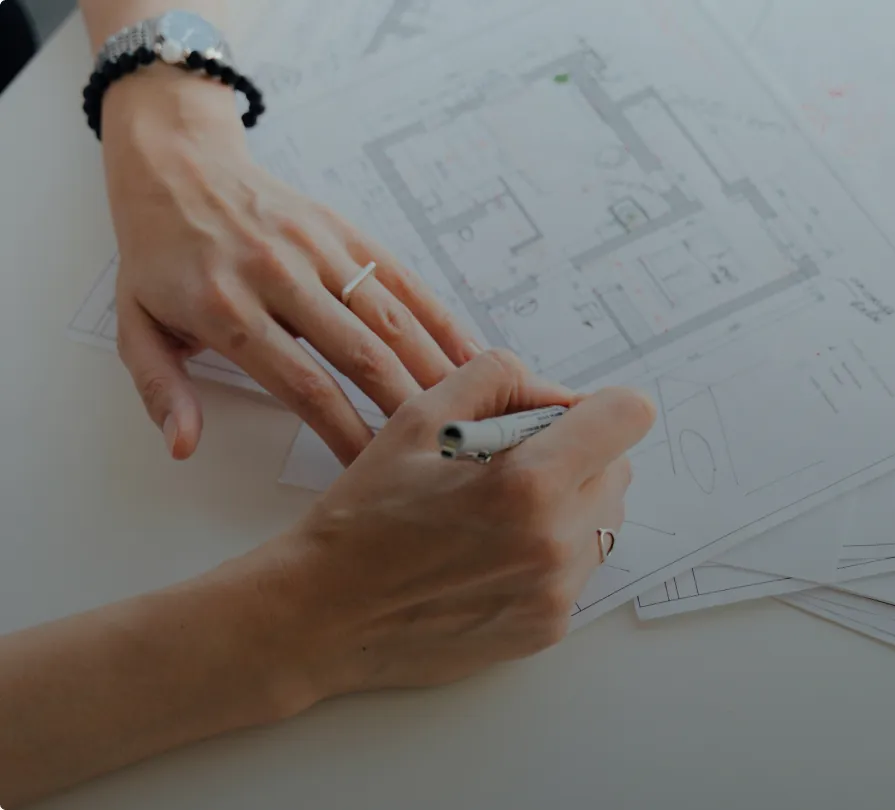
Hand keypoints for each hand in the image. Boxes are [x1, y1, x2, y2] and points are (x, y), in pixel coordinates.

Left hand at [101, 66, 480, 463]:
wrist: (177, 167)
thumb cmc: (159, 258)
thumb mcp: (134, 326)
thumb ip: (162, 389)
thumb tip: (184, 445)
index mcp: (226, 309)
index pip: (302, 384)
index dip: (345, 431)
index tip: (372, 468)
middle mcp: (279, 275)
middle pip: (359, 354)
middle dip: (405, 408)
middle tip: (440, 450)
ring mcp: (318, 249)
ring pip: (390, 317)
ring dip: (433, 367)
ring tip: (468, 410)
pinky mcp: (346, 232)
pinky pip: (402, 280)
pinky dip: (439, 319)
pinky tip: (468, 354)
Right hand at [244, 350, 654, 698]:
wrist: (324, 616)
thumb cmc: (365, 516)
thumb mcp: (419, 418)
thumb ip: (499, 380)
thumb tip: (561, 394)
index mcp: (528, 482)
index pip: (628, 417)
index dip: (598, 406)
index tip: (562, 417)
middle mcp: (555, 542)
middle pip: (619, 468)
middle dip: (580, 454)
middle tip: (513, 463)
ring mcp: (556, 592)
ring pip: (605, 520)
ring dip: (570, 503)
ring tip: (500, 511)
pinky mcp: (548, 627)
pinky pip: (580, 567)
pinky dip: (551, 551)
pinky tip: (492, 553)